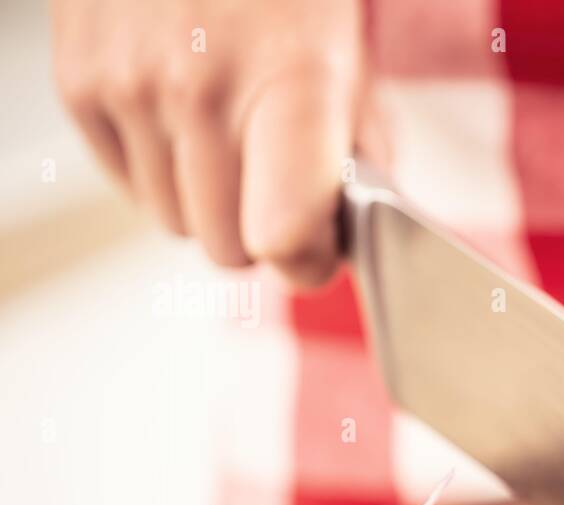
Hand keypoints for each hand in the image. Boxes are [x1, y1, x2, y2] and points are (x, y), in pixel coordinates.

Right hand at [51, 0, 360, 285]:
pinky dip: (159, 168)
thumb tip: (343, 238)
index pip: (282, 236)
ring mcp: (128, 86)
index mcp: (289, 84)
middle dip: (258, 230)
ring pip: (174, 224)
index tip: (318, 250)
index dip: (306, 261)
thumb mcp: (349, 59)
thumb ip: (359, 155)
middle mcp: (198, 89)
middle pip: (226, 250)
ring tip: (227, 132)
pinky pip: (129, 186)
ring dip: (206, 200)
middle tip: (275, 180)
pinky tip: (182, 114)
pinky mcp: (79, 85)